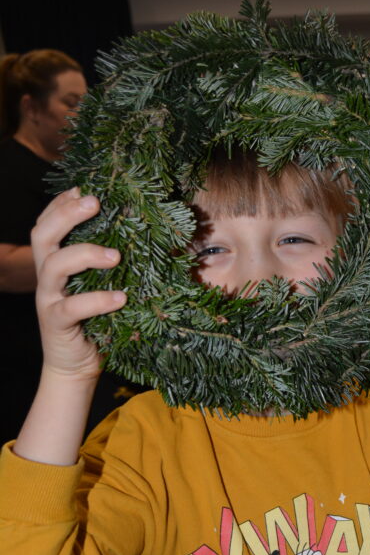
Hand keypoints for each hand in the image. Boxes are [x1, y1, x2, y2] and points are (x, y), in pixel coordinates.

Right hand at [32, 189, 126, 381]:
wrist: (76, 366)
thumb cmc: (95, 321)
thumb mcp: (99, 286)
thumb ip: (108, 262)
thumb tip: (141, 233)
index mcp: (54, 263)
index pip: (47, 223)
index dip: (60, 203)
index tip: (84, 188)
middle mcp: (46, 277)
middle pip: (44, 235)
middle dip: (67, 214)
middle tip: (96, 202)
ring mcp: (48, 299)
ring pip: (54, 266)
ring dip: (85, 254)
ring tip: (116, 256)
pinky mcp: (56, 324)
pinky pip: (72, 308)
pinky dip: (98, 300)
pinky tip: (121, 298)